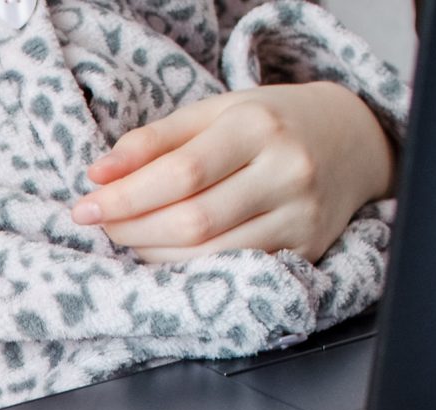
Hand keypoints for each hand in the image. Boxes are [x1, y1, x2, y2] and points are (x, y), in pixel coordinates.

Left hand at [72, 83, 395, 263]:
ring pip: (209, 254)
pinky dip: (188, 269)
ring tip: (133, 238)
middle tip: (106, 225)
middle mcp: (286, 171)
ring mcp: (300, 216)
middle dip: (133, 230)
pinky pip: (232, 272)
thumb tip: (97, 175)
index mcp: (258, 127)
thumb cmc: (267, 123)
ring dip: (154, 255)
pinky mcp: (304, 250)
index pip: (180, 173)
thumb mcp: (213, 113)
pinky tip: (168, 255)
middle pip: (192, 221)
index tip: (85, 208)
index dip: (125, 198)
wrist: (350, 139)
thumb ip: (152, 141)